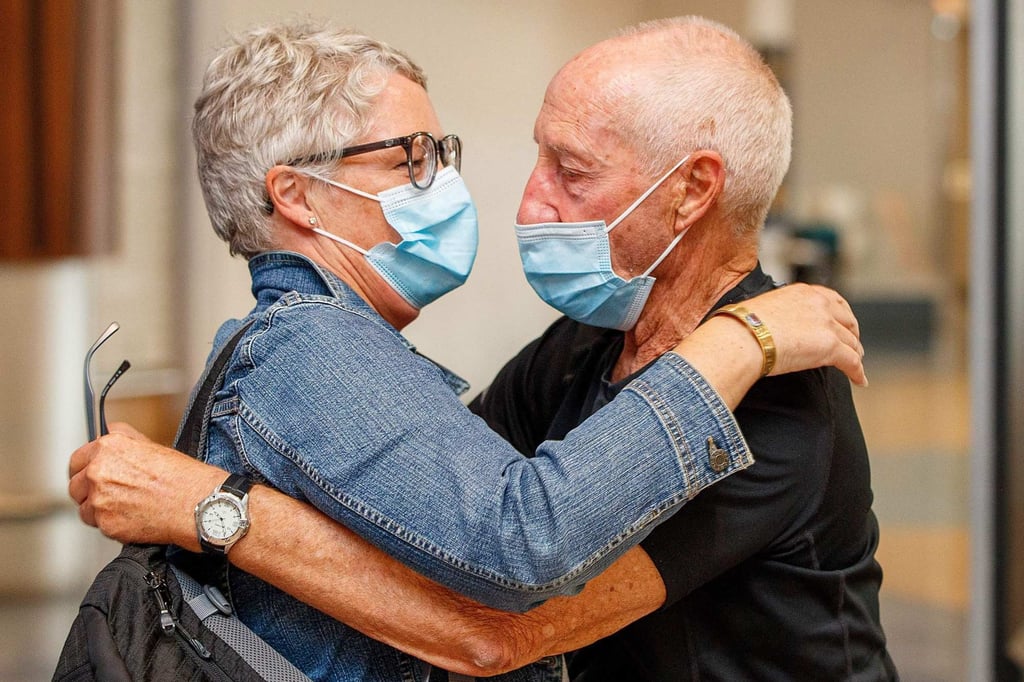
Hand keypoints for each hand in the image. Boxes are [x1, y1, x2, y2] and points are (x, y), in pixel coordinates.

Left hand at [68, 422, 223, 548]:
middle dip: (89, 491)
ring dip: (98, 509)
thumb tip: (104, 439)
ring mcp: (99, 499)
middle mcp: (98, 471)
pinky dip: (111, 524)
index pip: (77, 460)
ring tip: (125, 507)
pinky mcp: (105, 524)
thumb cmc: (182, 477)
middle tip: (110, 494)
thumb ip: (121, 440)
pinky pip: (98, 526)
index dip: (85, 469)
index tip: (90, 475)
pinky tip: (131, 517)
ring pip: (84, 508)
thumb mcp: (151, 445)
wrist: (196, 504)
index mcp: (108, 448)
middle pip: (75, 485)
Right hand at [739, 283, 866, 385]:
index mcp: (803, 293)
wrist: (743, 337)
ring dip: (855, 354)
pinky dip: (857, 372)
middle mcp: (819, 304)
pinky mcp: (830, 346)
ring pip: (851, 342)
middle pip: (847, 320)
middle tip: (852, 346)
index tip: (843, 324)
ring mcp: (827, 324)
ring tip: (856, 365)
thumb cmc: (742, 327)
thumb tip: (773, 327)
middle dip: (852, 333)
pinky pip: (852, 361)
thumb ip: (779, 314)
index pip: (832, 300)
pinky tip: (859, 380)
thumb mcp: (764, 309)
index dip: (842, 314)